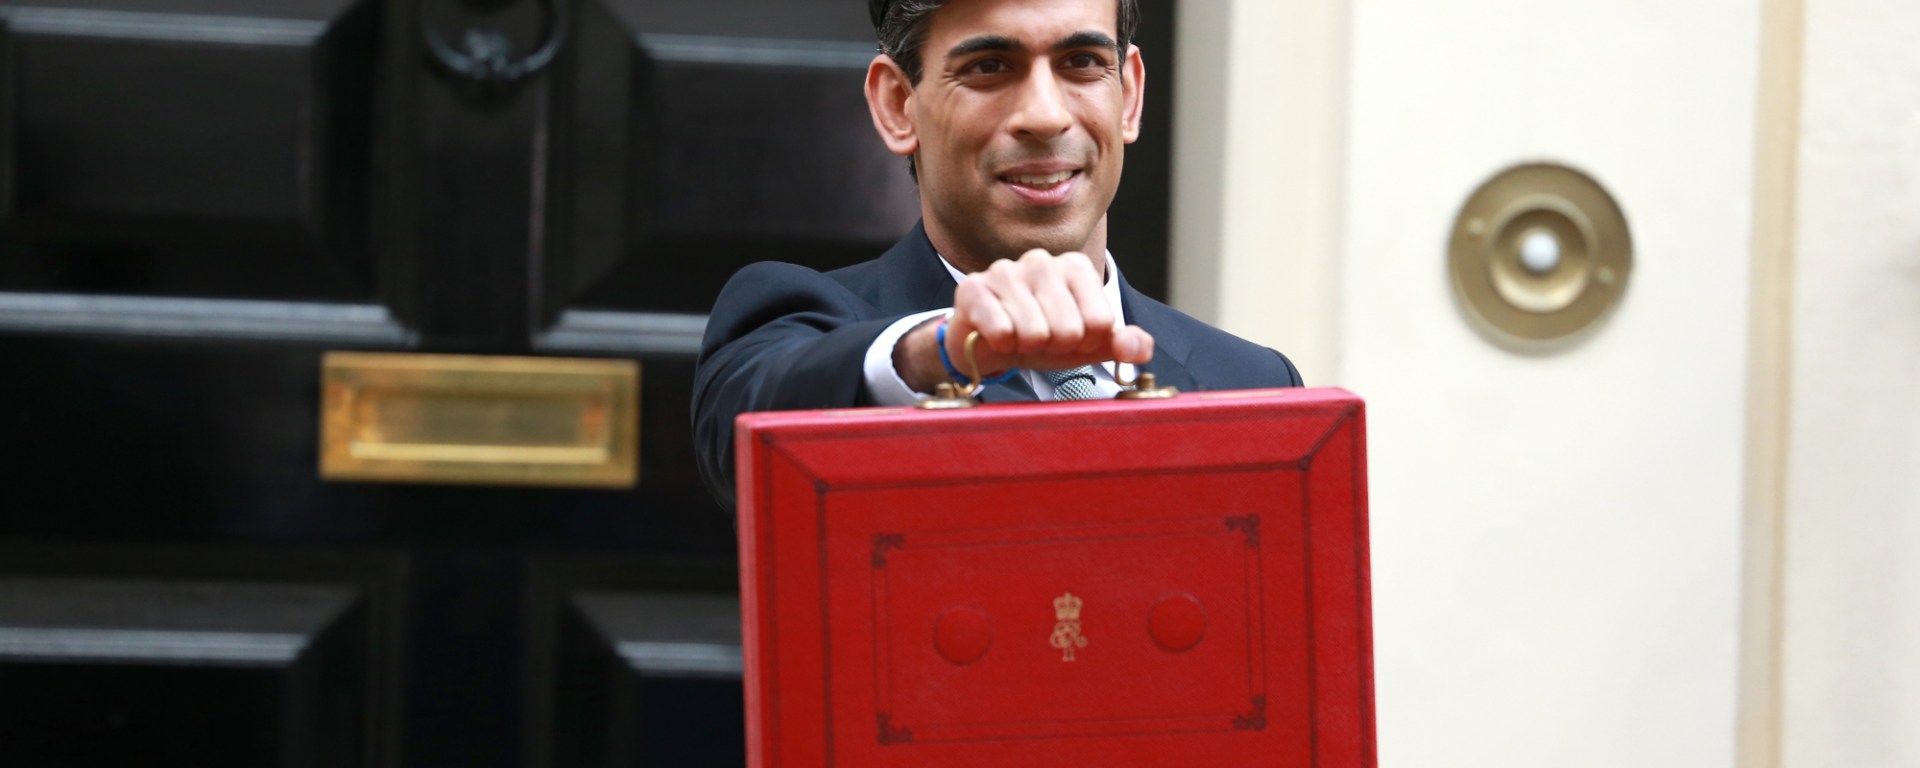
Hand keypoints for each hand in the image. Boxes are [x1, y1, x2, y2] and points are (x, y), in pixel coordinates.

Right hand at [895, 249, 1153, 392]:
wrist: (986, 342)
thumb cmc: (1042, 338)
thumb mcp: (1088, 345)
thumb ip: (1122, 345)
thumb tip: (1139, 349)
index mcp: (1075, 266)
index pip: (1101, 322)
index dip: (1086, 343)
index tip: (1070, 337)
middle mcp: (1041, 260)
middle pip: (1069, 331)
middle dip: (1055, 347)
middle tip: (1041, 338)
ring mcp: (1005, 270)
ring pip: (1035, 334)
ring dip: (1027, 347)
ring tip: (1018, 336)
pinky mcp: (973, 287)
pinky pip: (1001, 332)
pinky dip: (1001, 345)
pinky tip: (995, 335)